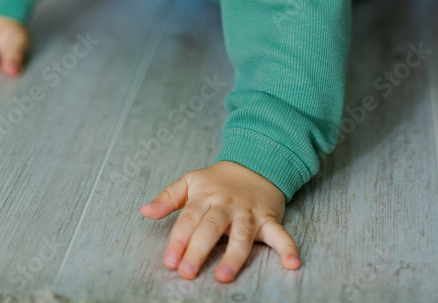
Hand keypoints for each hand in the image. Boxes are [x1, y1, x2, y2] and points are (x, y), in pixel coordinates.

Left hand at [139, 160, 300, 282]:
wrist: (256, 162)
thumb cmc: (218, 180)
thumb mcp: (190, 182)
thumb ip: (168, 198)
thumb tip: (144, 211)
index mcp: (205, 197)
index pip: (189, 219)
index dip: (178, 240)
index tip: (169, 261)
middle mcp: (226, 205)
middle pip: (211, 228)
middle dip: (198, 250)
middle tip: (187, 272)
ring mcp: (249, 212)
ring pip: (242, 235)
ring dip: (234, 255)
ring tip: (224, 275)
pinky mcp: (269, 218)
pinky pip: (280, 234)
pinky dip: (288, 248)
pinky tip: (292, 263)